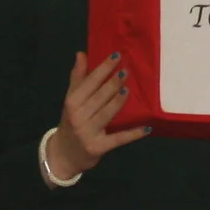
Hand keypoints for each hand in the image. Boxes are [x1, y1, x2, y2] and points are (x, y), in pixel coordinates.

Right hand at [44, 52, 144, 181]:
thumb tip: (81, 53)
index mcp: (72, 102)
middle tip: (126, 71)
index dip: (103, 68)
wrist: (62, 155)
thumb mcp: (71, 101)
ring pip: (107, 113)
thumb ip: (78, 78)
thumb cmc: (71, 122)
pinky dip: (133, 134)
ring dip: (118, 102)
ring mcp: (88, 132)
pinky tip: (146, 128)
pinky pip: (118, 139)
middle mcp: (78, 116)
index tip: (117, 55)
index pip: (89, 82)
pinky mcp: (98, 147)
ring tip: (128, 90)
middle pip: (99, 97)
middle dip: (113, 83)